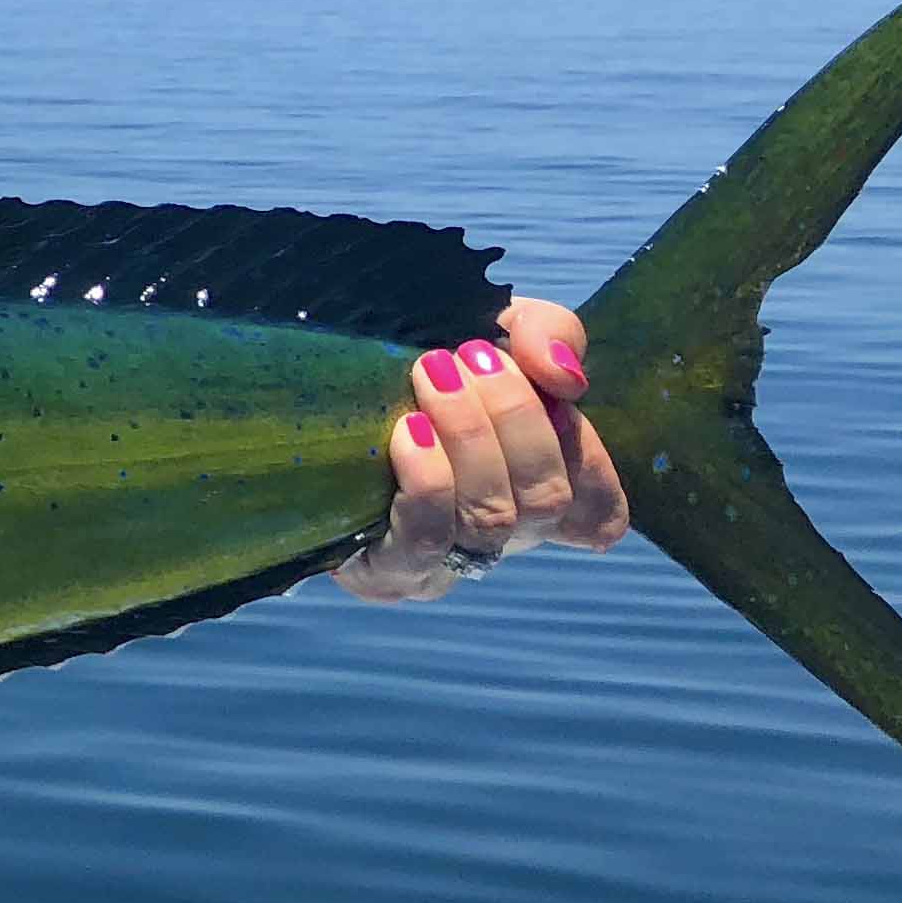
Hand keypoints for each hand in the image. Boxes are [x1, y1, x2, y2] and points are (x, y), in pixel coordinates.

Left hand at [335, 296, 629, 602]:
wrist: (303, 389)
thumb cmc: (417, 363)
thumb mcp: (494, 328)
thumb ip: (550, 334)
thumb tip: (566, 377)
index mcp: (534, 491)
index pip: (598, 510)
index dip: (589, 457)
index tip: (555, 392)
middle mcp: (501, 537)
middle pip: (546, 498)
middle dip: (515, 417)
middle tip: (469, 356)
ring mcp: (447, 563)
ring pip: (491, 519)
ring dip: (470, 437)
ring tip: (431, 374)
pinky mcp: (387, 574)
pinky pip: (426, 540)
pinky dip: (427, 481)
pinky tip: (408, 432)